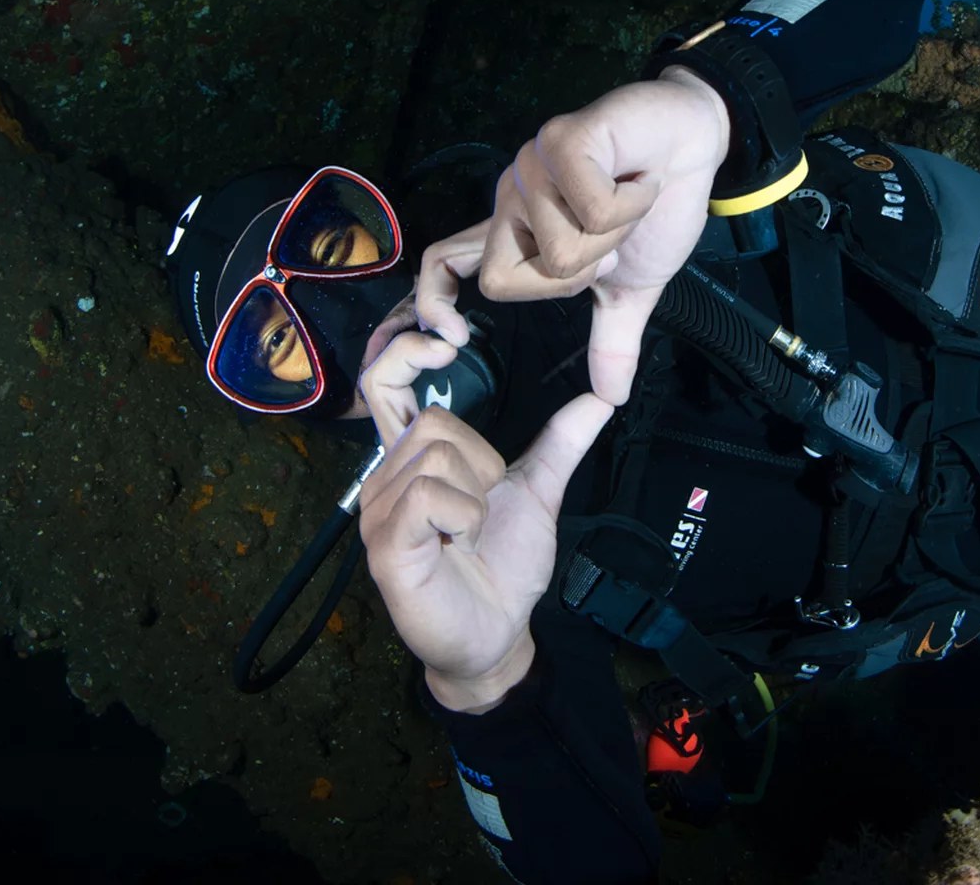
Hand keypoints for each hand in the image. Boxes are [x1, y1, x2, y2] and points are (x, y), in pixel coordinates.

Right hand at [357, 329, 612, 711]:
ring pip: (436, 455)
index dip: (406, 351)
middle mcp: (385, 479)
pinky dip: (465, 517)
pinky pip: (430, 495)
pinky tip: (461, 545)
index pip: (382, 381)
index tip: (450, 344)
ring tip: (469, 533)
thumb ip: (560, 445)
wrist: (498, 635)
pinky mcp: (385, 545)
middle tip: (480, 508)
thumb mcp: (538, 495)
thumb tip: (600, 398)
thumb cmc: (504, 566)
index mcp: (413, 459)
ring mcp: (379, 512)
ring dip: (475, 496)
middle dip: (481, 460)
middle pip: (434, 421)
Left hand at [456, 71, 729, 404]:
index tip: (456, 339)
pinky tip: (641, 180)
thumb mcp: (633, 285)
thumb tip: (611, 397)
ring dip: (614, 238)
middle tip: (610, 247)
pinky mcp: (563, 140)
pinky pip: (591, 210)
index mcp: (518, 231)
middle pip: (503, 279)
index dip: (433, 303)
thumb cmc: (658, 206)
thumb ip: (612, 337)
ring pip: (558, 249)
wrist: (697, 137)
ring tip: (632, 201)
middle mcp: (512, 198)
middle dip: (573, 277)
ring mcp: (532, 166)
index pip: (443, 264)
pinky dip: (632, 204)